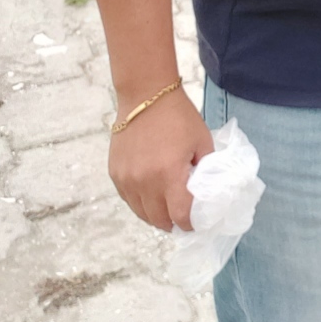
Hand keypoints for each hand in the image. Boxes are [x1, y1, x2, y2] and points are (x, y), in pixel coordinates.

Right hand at [109, 88, 214, 230]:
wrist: (145, 97)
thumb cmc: (179, 117)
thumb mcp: (202, 142)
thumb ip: (205, 169)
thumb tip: (205, 192)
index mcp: (169, 174)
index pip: (179, 215)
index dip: (191, 224)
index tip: (198, 223)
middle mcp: (144, 182)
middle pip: (158, 220)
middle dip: (173, 224)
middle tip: (183, 220)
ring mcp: (126, 179)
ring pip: (141, 213)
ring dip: (156, 217)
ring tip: (168, 212)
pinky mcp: (114, 174)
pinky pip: (128, 200)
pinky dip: (141, 204)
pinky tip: (152, 199)